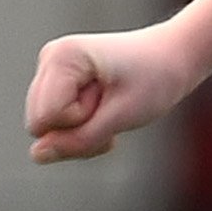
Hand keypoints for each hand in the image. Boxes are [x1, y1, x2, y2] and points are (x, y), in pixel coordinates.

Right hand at [26, 23, 196, 163]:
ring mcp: (51, 68)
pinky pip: (57, 120)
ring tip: (113, 107)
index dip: (79, 123)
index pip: (44, 120)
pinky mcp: (59, 80)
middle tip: (114, 109)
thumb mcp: (122, 116)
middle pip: (40, 124)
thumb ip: (78, 140)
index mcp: (61, 57)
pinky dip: (84, 124)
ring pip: (46, 126)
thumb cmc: (156, 79)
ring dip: (83, 128)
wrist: (175, 55)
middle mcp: (49, 58)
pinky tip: (107, 109)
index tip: (111, 102)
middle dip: (78, 129)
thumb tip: (37, 155)